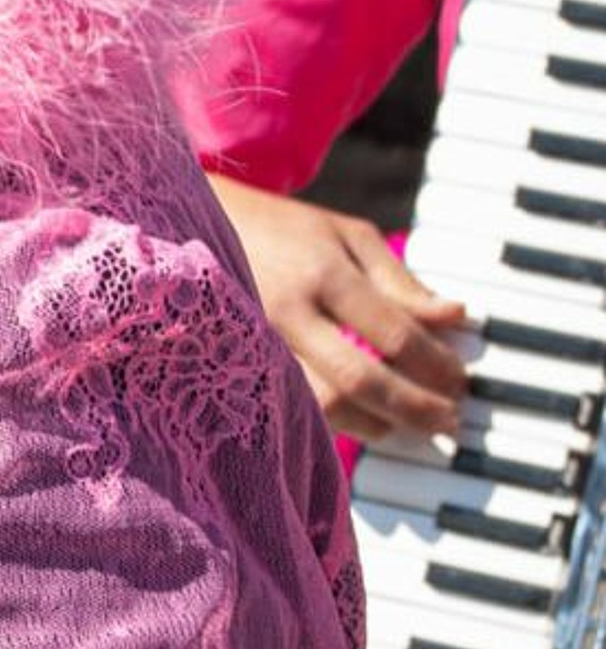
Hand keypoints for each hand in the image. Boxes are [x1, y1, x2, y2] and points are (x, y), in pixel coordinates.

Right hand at [207, 171, 470, 440]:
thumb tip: (454, 317)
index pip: (394, 334)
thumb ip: (399, 279)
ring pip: (321, 405)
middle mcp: (286, 311)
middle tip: (449, 418)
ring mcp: (254, 343)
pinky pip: (292, 407)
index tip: (461, 380)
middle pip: (360, 379)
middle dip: (413, 407)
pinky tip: (363, 421)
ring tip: (409, 425)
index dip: (437, 365)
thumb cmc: (279, 229)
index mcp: (320, 272)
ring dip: (376, 425)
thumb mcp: (344, 234)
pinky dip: (335, 422)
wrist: (186, 223)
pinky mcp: (236, 364)